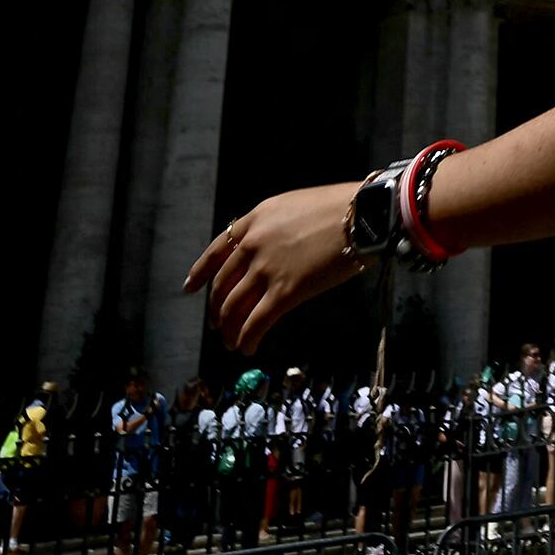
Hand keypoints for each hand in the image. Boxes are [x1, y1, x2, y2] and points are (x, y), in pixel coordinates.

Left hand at [183, 184, 365, 354]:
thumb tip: (267, 254)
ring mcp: (267, 269)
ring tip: (232, 343)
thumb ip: (273, 228)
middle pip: (223, 285)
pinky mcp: (285, 292)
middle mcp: (253, 244)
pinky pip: (256, 322)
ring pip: (234, 308)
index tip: (190, 288)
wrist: (363, 215)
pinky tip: (248, 348)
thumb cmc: (339, 207)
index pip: (216, 251)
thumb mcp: (294, 207)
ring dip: (230, 330)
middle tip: (219, 324)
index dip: (200, 273)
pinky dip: (247, 339)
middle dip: (217, 309)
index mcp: (254, 220)